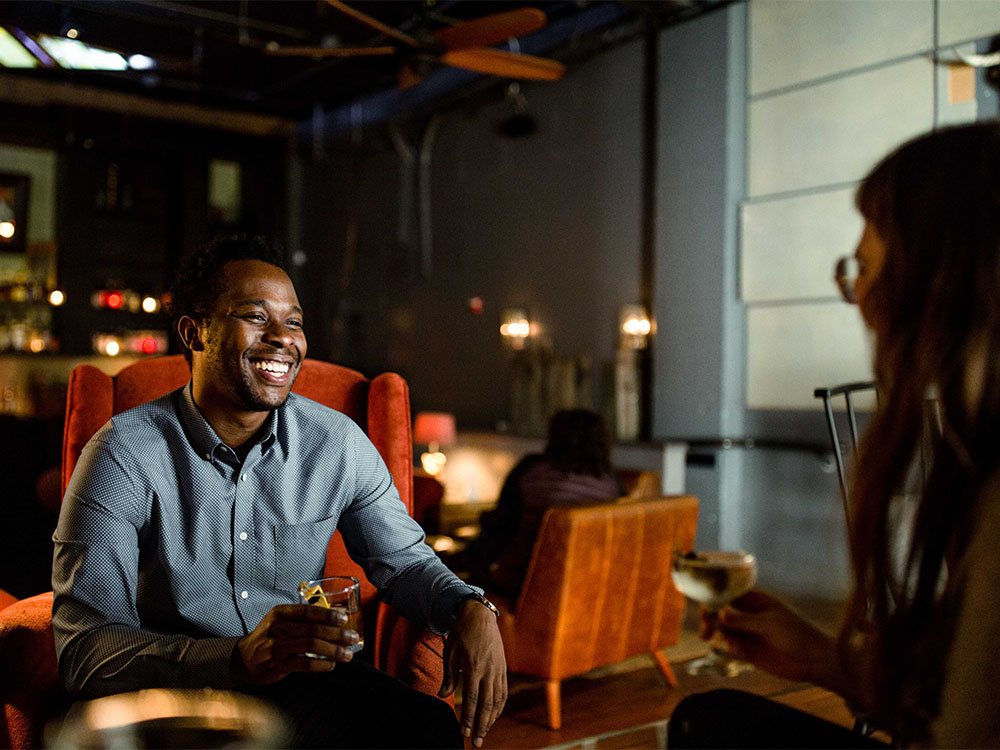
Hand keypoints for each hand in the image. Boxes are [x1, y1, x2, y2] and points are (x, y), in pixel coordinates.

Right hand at [232, 604, 359, 685]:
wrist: (244, 659)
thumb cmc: (270, 637)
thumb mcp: (280, 621)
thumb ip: (303, 618)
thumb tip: (338, 616)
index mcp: (280, 613)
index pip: (308, 611)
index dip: (328, 615)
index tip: (344, 619)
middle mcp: (277, 628)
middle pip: (313, 629)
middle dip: (337, 634)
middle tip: (352, 638)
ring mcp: (275, 647)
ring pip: (311, 645)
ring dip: (333, 650)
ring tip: (347, 654)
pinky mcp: (276, 665)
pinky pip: (304, 664)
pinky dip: (321, 665)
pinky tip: (331, 665)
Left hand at [439, 600, 506, 746]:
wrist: (480, 614)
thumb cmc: (461, 632)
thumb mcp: (450, 651)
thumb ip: (448, 675)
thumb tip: (442, 695)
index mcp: (474, 666)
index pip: (471, 699)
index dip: (468, 717)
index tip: (464, 732)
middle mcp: (489, 670)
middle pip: (486, 704)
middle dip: (481, 725)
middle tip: (475, 742)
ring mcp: (498, 669)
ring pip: (497, 700)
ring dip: (491, 719)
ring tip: (484, 733)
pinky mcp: (503, 668)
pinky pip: (503, 691)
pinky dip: (499, 706)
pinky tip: (494, 716)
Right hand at [703, 589, 845, 694]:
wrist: (815, 661)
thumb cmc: (798, 634)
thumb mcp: (770, 624)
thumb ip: (743, 620)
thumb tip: (719, 613)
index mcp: (756, 600)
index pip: (728, 595)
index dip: (713, 601)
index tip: (704, 610)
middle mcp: (749, 615)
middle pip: (721, 613)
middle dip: (711, 621)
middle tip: (706, 631)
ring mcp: (749, 633)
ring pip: (724, 631)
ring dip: (722, 636)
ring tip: (731, 644)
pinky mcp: (750, 651)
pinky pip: (732, 647)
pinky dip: (732, 649)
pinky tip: (740, 652)